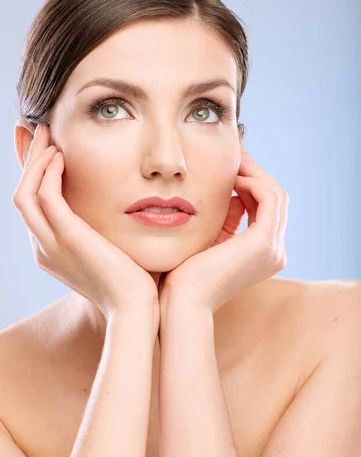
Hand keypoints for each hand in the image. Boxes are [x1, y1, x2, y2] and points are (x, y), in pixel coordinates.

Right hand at [12, 123, 159, 321]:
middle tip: (40, 131)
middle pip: (23, 194)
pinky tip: (62, 155)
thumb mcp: (111, 249)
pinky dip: (48, 172)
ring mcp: (50, 244)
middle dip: (28, 160)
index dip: (35, 173)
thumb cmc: (132, 281)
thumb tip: (117, 207)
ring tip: (49, 135)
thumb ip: (102, 228)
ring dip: (35, 160)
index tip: (45, 147)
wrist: (137, 308)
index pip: (34, 205)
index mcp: (52, 251)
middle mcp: (43, 248)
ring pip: (26, 192)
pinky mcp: (66, 238)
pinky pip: (45, 196)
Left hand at [158, 146, 288, 313]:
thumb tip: (229, 193)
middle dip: (255, 173)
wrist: (181, 302)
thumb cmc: (184, 276)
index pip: (266, 208)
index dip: (251, 182)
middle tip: (234, 154)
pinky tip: (232, 177)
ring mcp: (273, 249)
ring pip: (275, 196)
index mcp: (263, 254)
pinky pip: (269, 198)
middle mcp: (275, 252)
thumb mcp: (208, 240)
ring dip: (254, 173)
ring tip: (232, 160)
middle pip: (275, 199)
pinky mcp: (264, 243)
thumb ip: (224, 219)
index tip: (229, 165)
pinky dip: (253, 182)